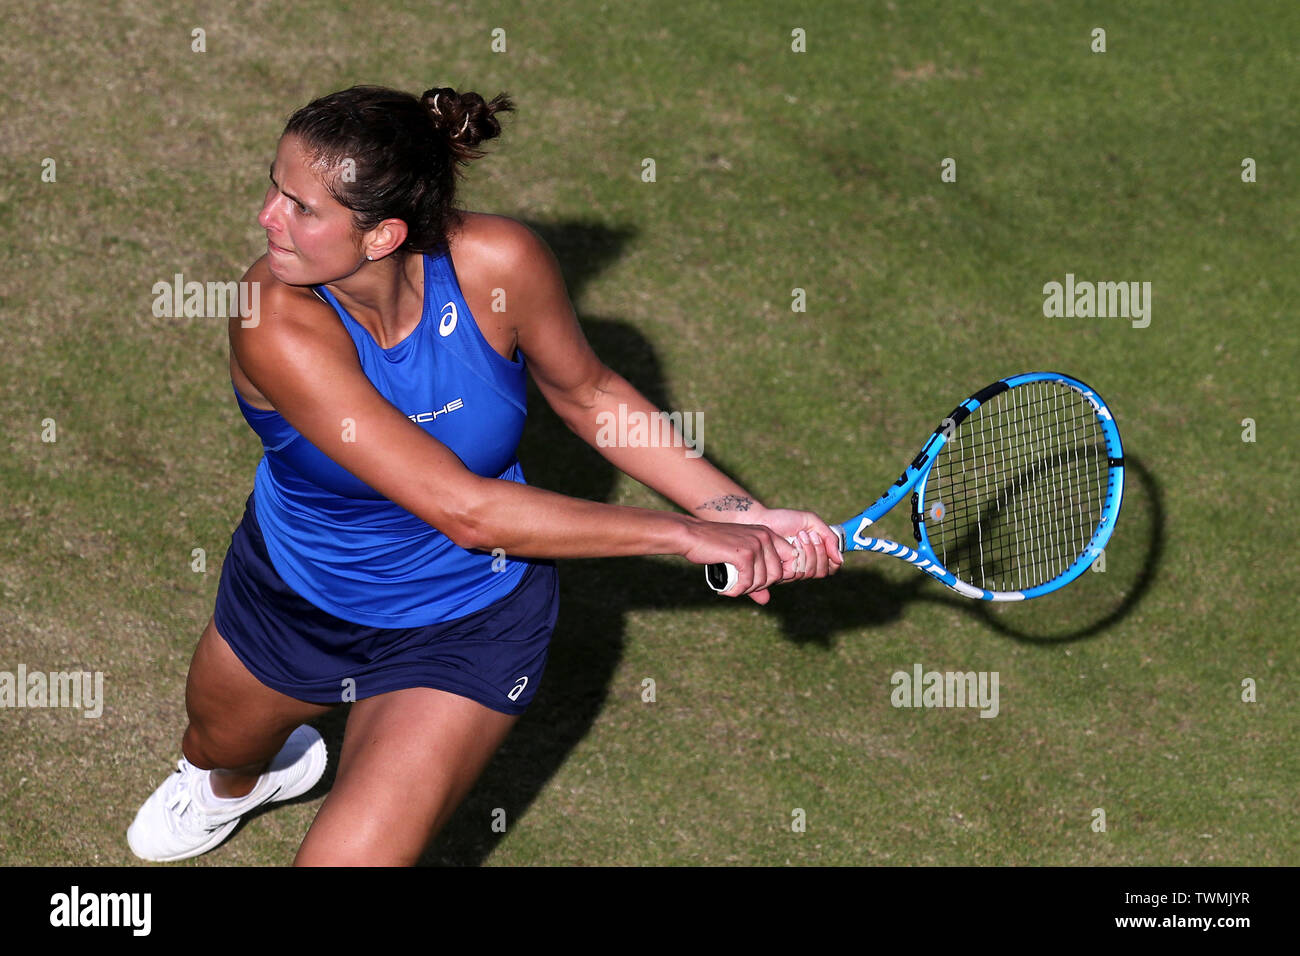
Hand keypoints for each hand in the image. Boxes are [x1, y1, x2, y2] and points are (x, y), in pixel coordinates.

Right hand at [681, 518, 797, 604]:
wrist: (691, 535)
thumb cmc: (713, 545)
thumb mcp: (739, 556)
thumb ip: (755, 576)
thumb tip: (766, 601)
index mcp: (767, 533)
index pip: (790, 558)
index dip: (778, 575)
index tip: (760, 581)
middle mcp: (764, 537)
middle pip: (777, 574)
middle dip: (760, 586)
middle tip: (742, 586)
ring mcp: (755, 545)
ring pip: (763, 581)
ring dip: (747, 590)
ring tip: (733, 587)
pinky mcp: (743, 554)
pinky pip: (748, 582)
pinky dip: (737, 591)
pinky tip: (727, 590)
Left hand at [747, 507, 843, 585]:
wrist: (761, 520)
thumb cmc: (784, 520)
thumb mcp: (811, 522)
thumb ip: (829, 537)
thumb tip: (840, 559)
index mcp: (814, 555)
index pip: (831, 567)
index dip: (830, 556)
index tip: (819, 537)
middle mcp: (804, 566)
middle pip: (822, 572)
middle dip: (818, 551)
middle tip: (808, 535)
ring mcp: (792, 571)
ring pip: (811, 573)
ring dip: (808, 552)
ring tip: (798, 536)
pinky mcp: (780, 574)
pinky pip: (798, 572)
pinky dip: (799, 555)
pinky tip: (791, 543)